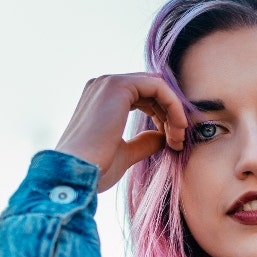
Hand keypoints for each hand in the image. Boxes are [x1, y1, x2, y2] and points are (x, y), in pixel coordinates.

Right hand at [55, 73, 186, 192]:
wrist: (77, 173)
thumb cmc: (96, 168)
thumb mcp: (124, 153)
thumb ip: (143, 142)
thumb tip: (163, 136)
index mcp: (102, 99)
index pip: (143, 98)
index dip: (162, 117)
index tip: (172, 142)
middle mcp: (103, 86)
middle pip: (152, 90)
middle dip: (170, 114)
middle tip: (179, 142)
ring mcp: (109, 83)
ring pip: (157, 87)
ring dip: (174, 112)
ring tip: (178, 139)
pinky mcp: (118, 86)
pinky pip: (158, 87)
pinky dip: (174, 105)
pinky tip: (178, 127)